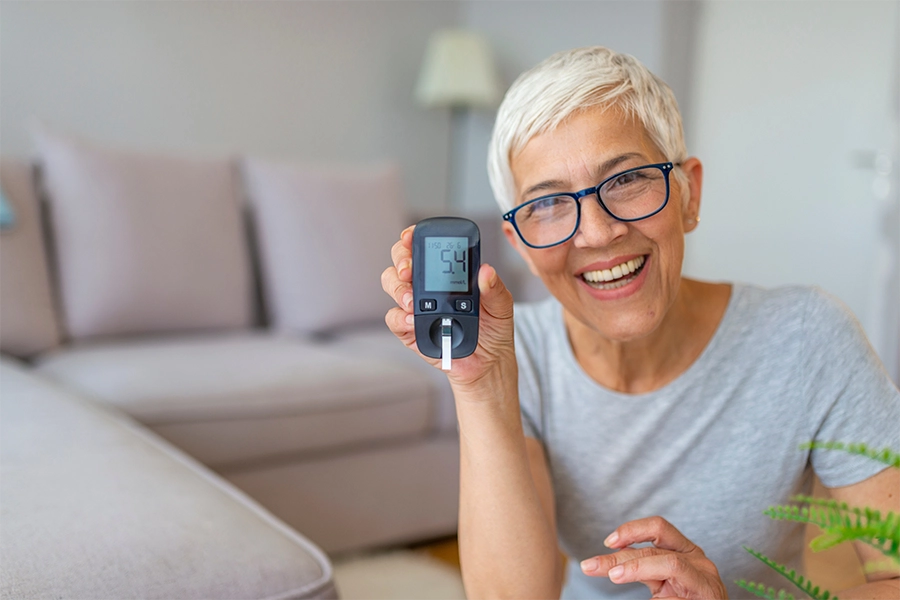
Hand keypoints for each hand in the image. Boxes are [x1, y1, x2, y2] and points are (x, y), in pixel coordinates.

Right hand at [381, 225, 515, 387]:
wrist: (488, 364)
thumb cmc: (493, 330)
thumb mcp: (501, 306)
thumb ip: (495, 288)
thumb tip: (486, 271)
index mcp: (447, 273)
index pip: (425, 248)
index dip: (413, 238)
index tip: (410, 236)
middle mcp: (428, 286)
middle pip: (401, 261)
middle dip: (400, 260)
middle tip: (408, 270)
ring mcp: (416, 306)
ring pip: (391, 284)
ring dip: (398, 288)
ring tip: (412, 300)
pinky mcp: (410, 330)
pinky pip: (394, 318)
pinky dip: (400, 317)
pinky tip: (413, 319)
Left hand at [580, 516, 727, 599]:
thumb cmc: (685, 599)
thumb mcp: (660, 579)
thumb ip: (641, 566)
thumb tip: (605, 563)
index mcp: (686, 550)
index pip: (658, 528)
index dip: (631, 530)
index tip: (608, 542)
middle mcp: (698, 561)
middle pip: (654, 550)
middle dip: (619, 557)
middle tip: (590, 566)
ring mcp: (706, 580)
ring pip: (670, 563)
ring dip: (638, 567)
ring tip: (614, 576)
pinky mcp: (709, 598)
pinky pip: (677, 596)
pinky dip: (663, 599)